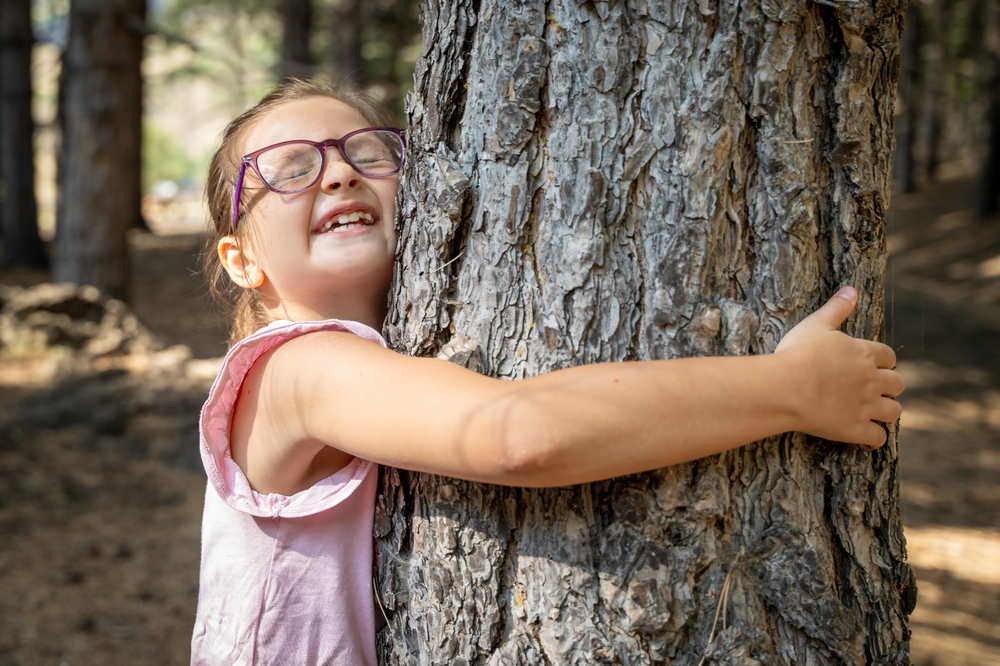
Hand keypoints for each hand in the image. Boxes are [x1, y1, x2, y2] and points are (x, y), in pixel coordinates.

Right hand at [774, 287, 904, 447]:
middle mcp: (872, 381)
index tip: (875, 363)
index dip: (883, 360)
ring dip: (888, 411)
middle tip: (876, 388)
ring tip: (875, 411)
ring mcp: (866, 407)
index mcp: (864, 354)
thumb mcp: (816, 324)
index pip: (888, 356)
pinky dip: (874, 438)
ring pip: (894, 412)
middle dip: (890, 386)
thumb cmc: (798, 354)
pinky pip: (877, 438)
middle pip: (897, 384)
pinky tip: (867, 436)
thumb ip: (837, 308)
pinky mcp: (855, 429)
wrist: (787, 388)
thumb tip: (852, 289)